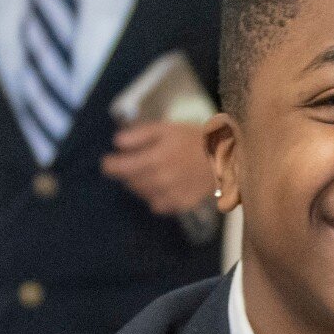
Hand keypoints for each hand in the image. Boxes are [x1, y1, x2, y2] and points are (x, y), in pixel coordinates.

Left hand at [101, 120, 216, 215]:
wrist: (226, 156)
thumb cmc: (194, 138)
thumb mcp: (166, 128)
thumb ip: (139, 135)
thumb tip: (116, 143)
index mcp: (154, 159)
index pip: (120, 168)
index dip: (110, 166)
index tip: (107, 163)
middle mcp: (159, 181)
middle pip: (129, 182)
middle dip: (128, 172)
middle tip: (137, 162)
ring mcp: (170, 195)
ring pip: (142, 194)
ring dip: (141, 184)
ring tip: (153, 171)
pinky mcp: (180, 205)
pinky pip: (157, 205)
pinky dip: (155, 196)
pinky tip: (165, 185)